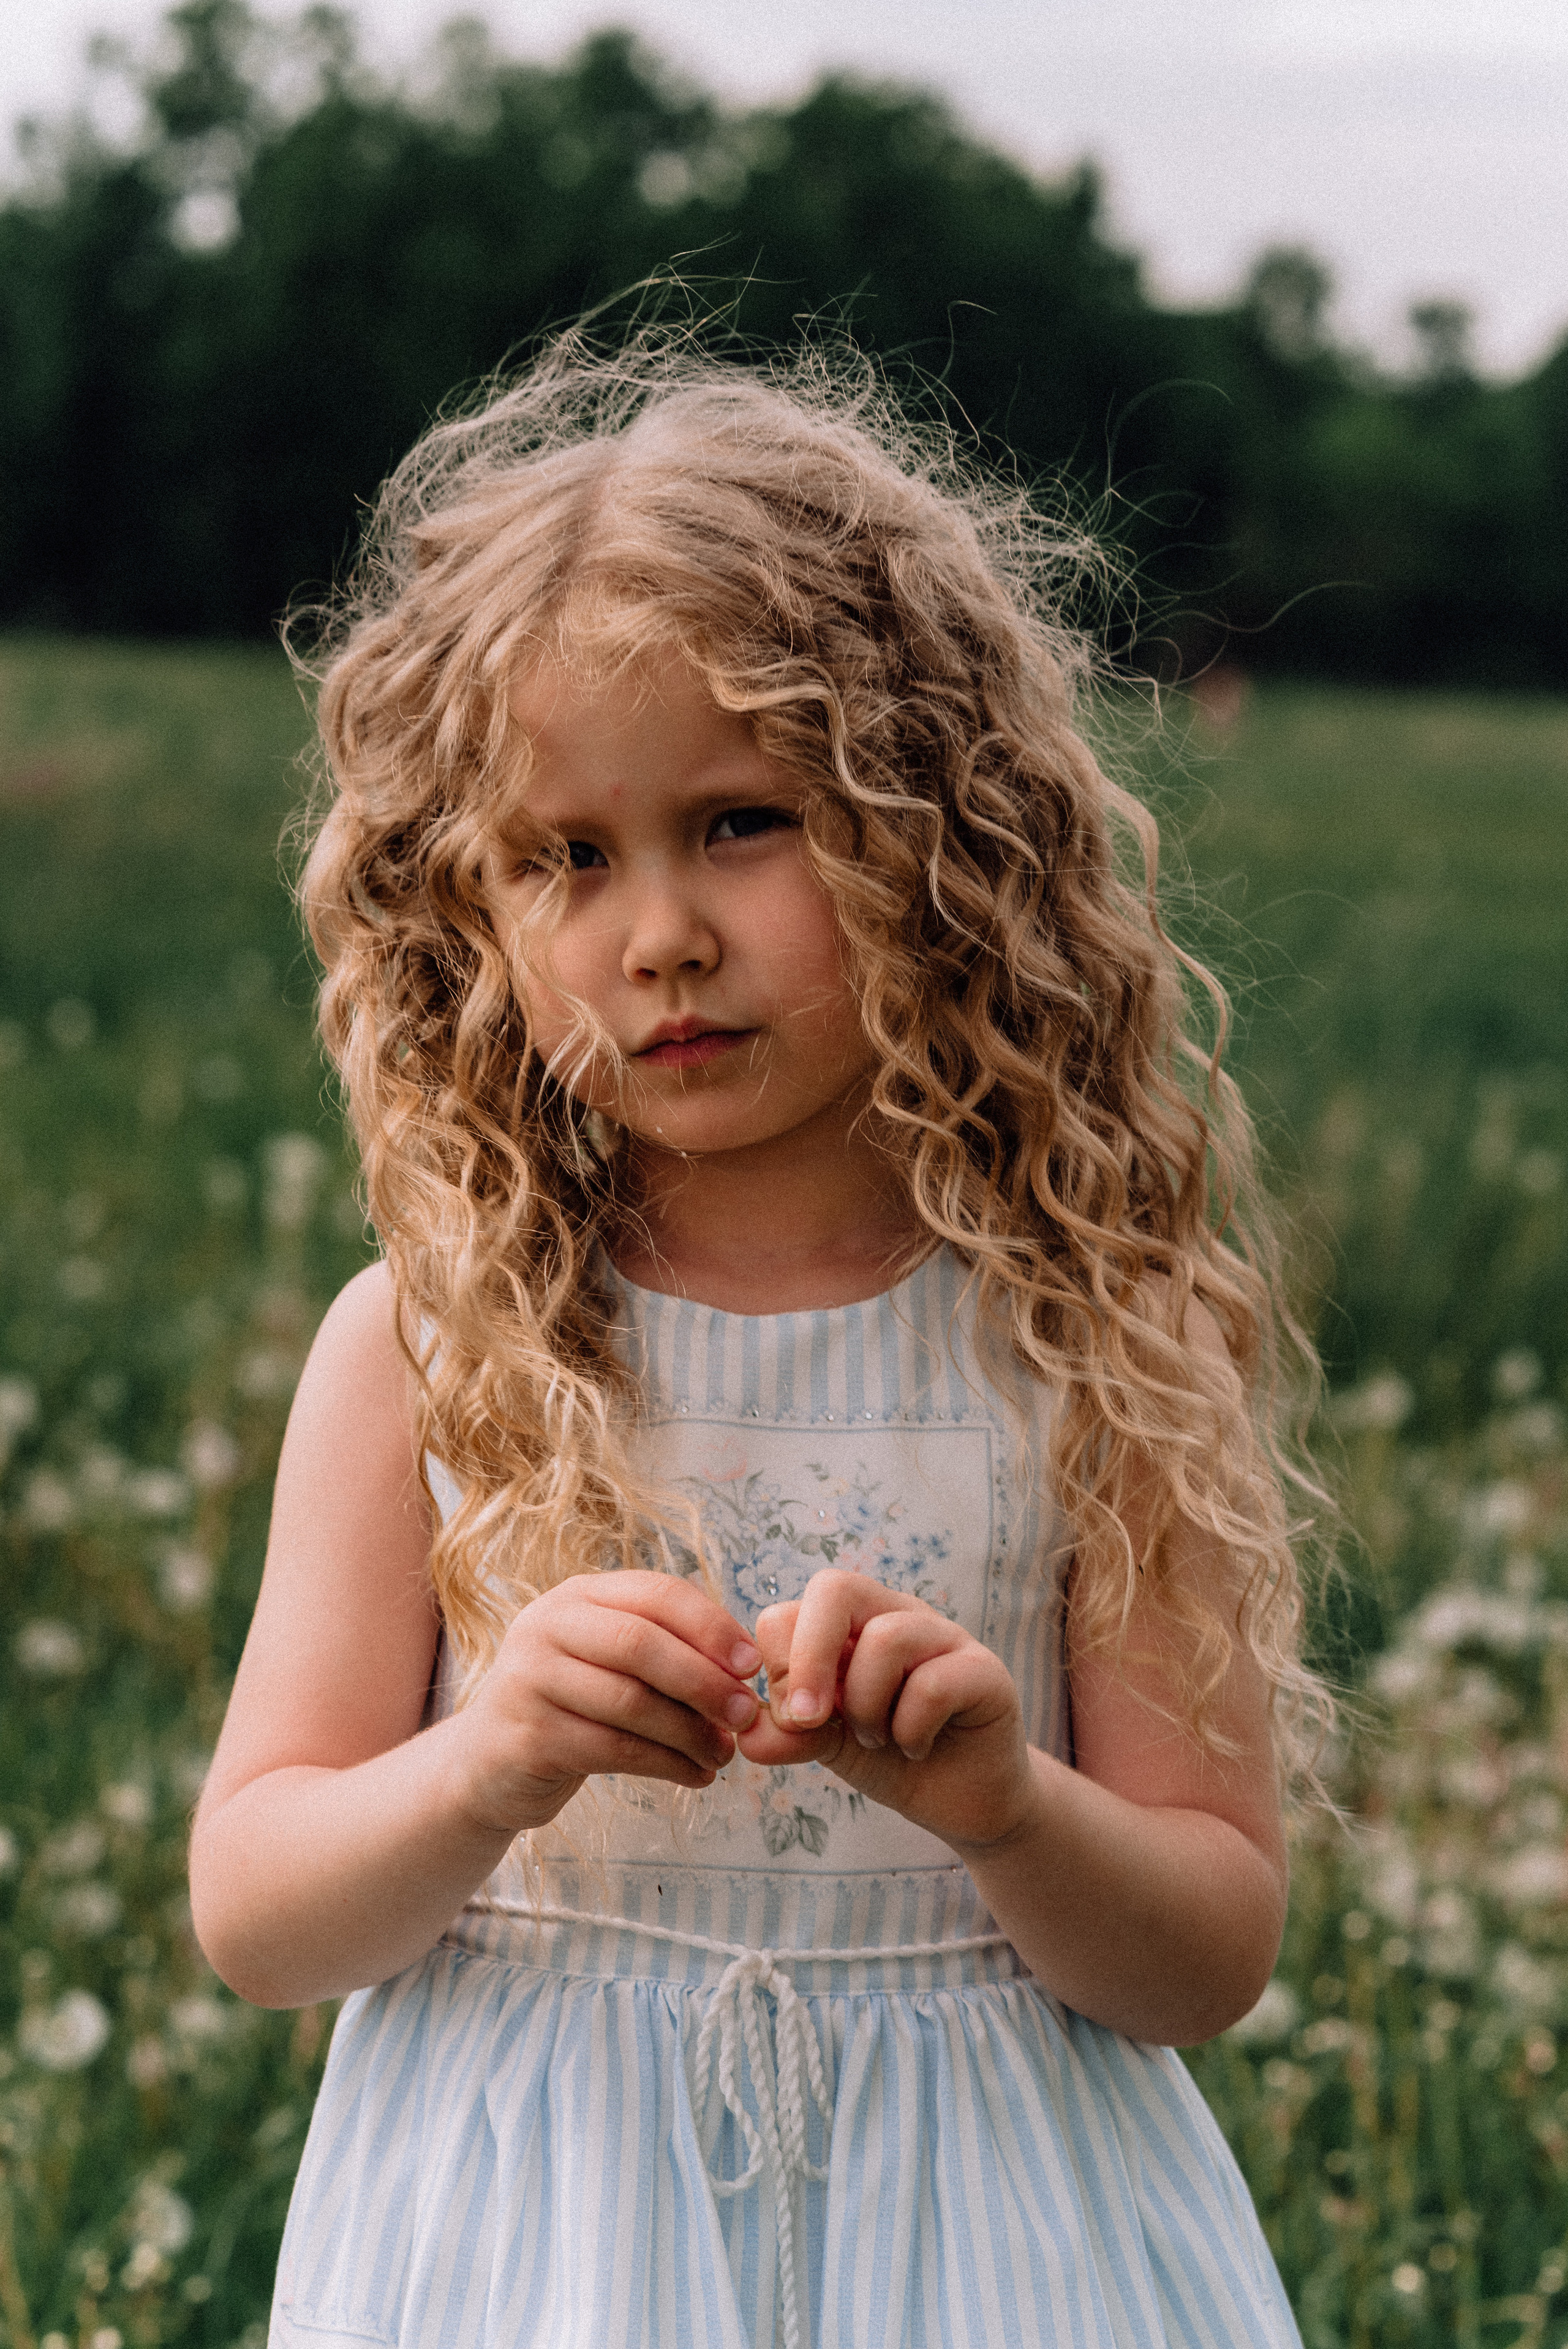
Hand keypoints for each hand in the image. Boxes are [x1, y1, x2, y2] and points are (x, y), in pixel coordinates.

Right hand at [450, 1572, 761, 1836]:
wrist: (489, 1764)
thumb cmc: (572, 1706)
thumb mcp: (609, 1660)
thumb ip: (665, 1649)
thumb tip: (746, 1666)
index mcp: (576, 1596)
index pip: (656, 1593)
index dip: (712, 1625)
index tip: (752, 1663)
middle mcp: (546, 1626)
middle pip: (641, 1643)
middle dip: (704, 1680)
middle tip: (746, 1714)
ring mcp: (530, 1680)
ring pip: (630, 1701)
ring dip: (691, 1732)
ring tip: (724, 1754)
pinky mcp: (528, 1736)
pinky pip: (614, 1749)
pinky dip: (667, 1765)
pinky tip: (696, 1777)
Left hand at [734, 1570, 1032, 1853]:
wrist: (962, 1801)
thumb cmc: (890, 1759)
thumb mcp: (827, 1746)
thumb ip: (787, 1735)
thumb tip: (745, 1733)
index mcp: (848, 1626)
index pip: (789, 1609)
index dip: (777, 1664)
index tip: (792, 1719)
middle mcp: (895, 1615)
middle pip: (835, 1589)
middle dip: (809, 1658)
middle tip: (809, 1718)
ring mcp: (944, 1637)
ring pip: (885, 1638)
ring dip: (865, 1704)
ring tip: (877, 1738)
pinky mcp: (986, 1671)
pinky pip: (933, 1684)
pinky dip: (910, 1729)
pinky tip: (915, 1749)